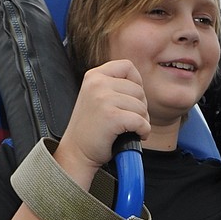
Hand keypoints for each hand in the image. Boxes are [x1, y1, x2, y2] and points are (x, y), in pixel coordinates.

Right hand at [55, 60, 151, 183]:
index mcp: (94, 76)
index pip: (127, 66)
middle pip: (138, 89)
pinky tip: (136, 136)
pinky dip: (143, 131)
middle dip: (140, 107)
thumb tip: (141, 86)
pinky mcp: (111, 116)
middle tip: (130, 121)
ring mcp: (103, 99)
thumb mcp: (97, 98)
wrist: (76, 153)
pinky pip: (141, 121)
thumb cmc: (91, 130)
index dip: (136, 83)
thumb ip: (114, 87)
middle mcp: (97, 83)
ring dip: (142, 121)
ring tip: (129, 129)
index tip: (131, 100)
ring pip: (141, 106)